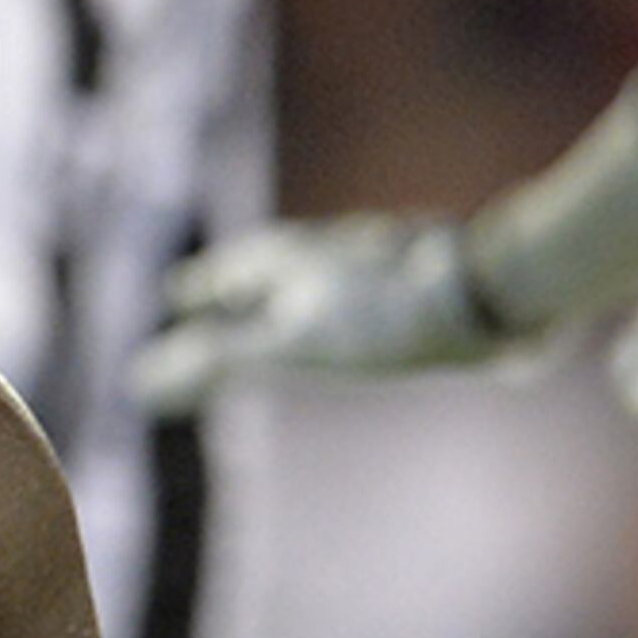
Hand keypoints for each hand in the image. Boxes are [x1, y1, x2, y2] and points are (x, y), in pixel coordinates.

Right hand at [130, 215, 504, 414]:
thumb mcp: (287, 345)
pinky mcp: (435, 286)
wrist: (497, 291)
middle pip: (279, 270)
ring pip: (331, 277)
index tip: (183, 296)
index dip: (207, 288)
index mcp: (293, 260)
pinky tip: (377, 327)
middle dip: (250, 288)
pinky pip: (378, 291)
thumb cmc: (388, 319)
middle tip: (224, 298)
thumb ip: (216, 362)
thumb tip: (140, 383)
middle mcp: (336, 255)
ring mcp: (388, 266)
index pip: (233, 273)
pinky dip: (356, 305)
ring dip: (304, 293)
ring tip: (296, 311)